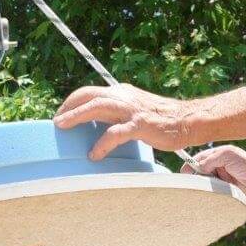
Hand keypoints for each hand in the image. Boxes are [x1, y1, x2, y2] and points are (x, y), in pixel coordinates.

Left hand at [54, 83, 199, 158]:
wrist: (188, 120)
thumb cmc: (162, 119)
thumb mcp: (136, 109)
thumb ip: (117, 112)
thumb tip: (97, 121)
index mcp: (122, 92)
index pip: (91, 91)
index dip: (73, 101)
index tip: (62, 113)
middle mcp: (124, 96)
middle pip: (89, 95)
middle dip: (69, 105)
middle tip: (57, 121)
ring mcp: (131, 110)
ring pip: (98, 107)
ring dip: (77, 116)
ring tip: (63, 126)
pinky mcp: (140, 125)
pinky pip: (115, 133)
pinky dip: (102, 144)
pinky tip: (94, 154)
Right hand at [180, 143, 245, 204]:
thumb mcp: (228, 155)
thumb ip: (210, 159)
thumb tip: (197, 168)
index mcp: (217, 156)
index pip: (198, 159)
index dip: (190, 165)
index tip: (184, 173)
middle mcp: (217, 167)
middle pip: (198, 172)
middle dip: (195, 176)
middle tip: (193, 182)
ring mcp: (219, 180)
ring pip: (203, 183)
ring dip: (202, 186)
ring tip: (203, 189)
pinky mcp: (223, 192)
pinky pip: (210, 193)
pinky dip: (208, 194)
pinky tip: (208, 196)